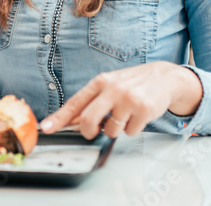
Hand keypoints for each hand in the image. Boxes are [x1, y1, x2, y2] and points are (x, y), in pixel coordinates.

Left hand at [38, 62, 202, 138]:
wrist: (164, 77)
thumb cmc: (133, 84)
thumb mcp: (110, 86)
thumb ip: (92, 102)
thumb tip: (72, 123)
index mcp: (100, 82)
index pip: (75, 103)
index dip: (59, 118)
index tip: (46, 128)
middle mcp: (112, 89)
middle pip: (89, 120)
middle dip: (89, 132)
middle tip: (95, 131)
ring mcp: (128, 99)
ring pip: (110, 130)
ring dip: (116, 129)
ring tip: (126, 115)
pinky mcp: (143, 110)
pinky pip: (129, 133)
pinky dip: (132, 129)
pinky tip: (138, 116)